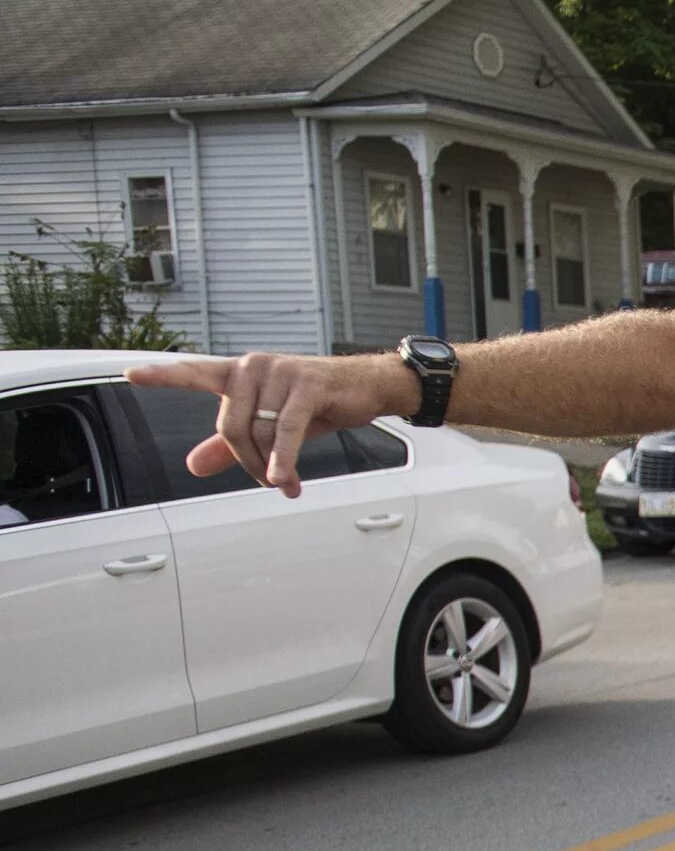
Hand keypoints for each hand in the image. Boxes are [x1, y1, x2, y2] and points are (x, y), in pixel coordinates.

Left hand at [123, 351, 416, 497]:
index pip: (194, 373)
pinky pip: (284, 430)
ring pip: (257, 432)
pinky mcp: (306, 385)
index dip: (162, 375)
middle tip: (267, 479)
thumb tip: (193, 466)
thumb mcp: (270, 425)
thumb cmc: (318, 403)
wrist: (368, 387)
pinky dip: (284, 459)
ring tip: (285, 483)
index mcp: (239, 374)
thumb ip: (229, 445)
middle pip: (229, 426)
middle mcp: (253, 367)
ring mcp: (280, 373)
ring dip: (271, 467)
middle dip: (246, 460)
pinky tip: (286, 479)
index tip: (131, 374)